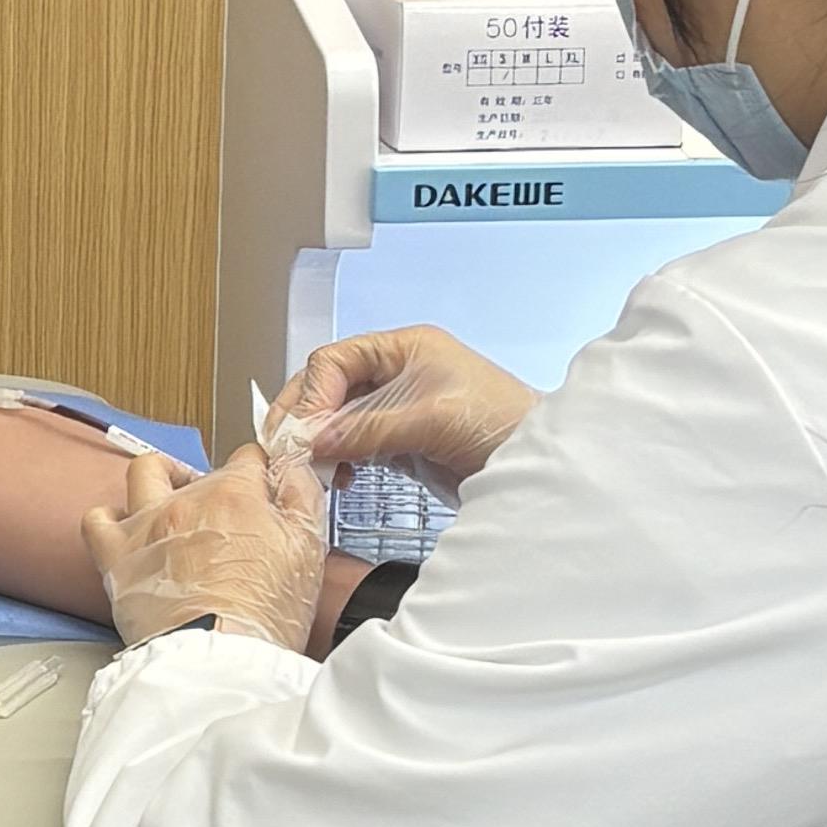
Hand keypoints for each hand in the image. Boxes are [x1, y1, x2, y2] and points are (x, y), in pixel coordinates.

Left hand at [85, 434, 325, 651]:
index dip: (260, 476)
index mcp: (236, 494)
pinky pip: (97, 519)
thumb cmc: (263, 618)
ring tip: (174, 503)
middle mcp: (187, 501)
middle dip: (217, 488)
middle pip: (202, 471)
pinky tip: (128, 533)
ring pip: (145, 474)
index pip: (249, 459)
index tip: (264, 496)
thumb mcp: (307, 550)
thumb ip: (301, 496)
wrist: (217, 664)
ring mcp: (148, 526)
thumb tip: (292, 466)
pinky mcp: (117, 557)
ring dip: (161, 481)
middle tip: (228, 522)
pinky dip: (110, 519)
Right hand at [280, 325, 533, 492]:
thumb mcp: (429, 420)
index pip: (335, 362)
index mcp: (404, 349)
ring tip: (310, 469)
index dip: (312, 395)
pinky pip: (354, 445)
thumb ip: (367, 428)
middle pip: (330, 388)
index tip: (299, 430)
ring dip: (319, 443)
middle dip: (307, 418)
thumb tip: (314, 439)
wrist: (539, 465)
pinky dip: (339, 460)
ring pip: (338, 419)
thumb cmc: (503, 424)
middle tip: (287, 449)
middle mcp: (397, 373)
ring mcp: (398, 408)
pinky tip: (337, 477)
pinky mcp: (402, 441)